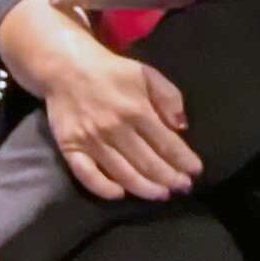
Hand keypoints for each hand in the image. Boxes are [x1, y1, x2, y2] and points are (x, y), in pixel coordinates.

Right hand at [46, 36, 200, 201]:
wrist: (63, 65)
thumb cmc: (110, 71)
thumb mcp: (146, 74)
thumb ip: (169, 97)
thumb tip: (181, 127)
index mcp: (136, 109)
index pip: (167, 144)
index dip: (184, 161)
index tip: (195, 171)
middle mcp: (114, 128)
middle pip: (148, 163)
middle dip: (170, 179)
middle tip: (183, 187)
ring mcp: (90, 140)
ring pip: (123, 174)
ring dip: (146, 189)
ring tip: (161, 194)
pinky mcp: (69, 146)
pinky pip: (86, 175)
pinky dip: (103, 188)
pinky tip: (119, 193)